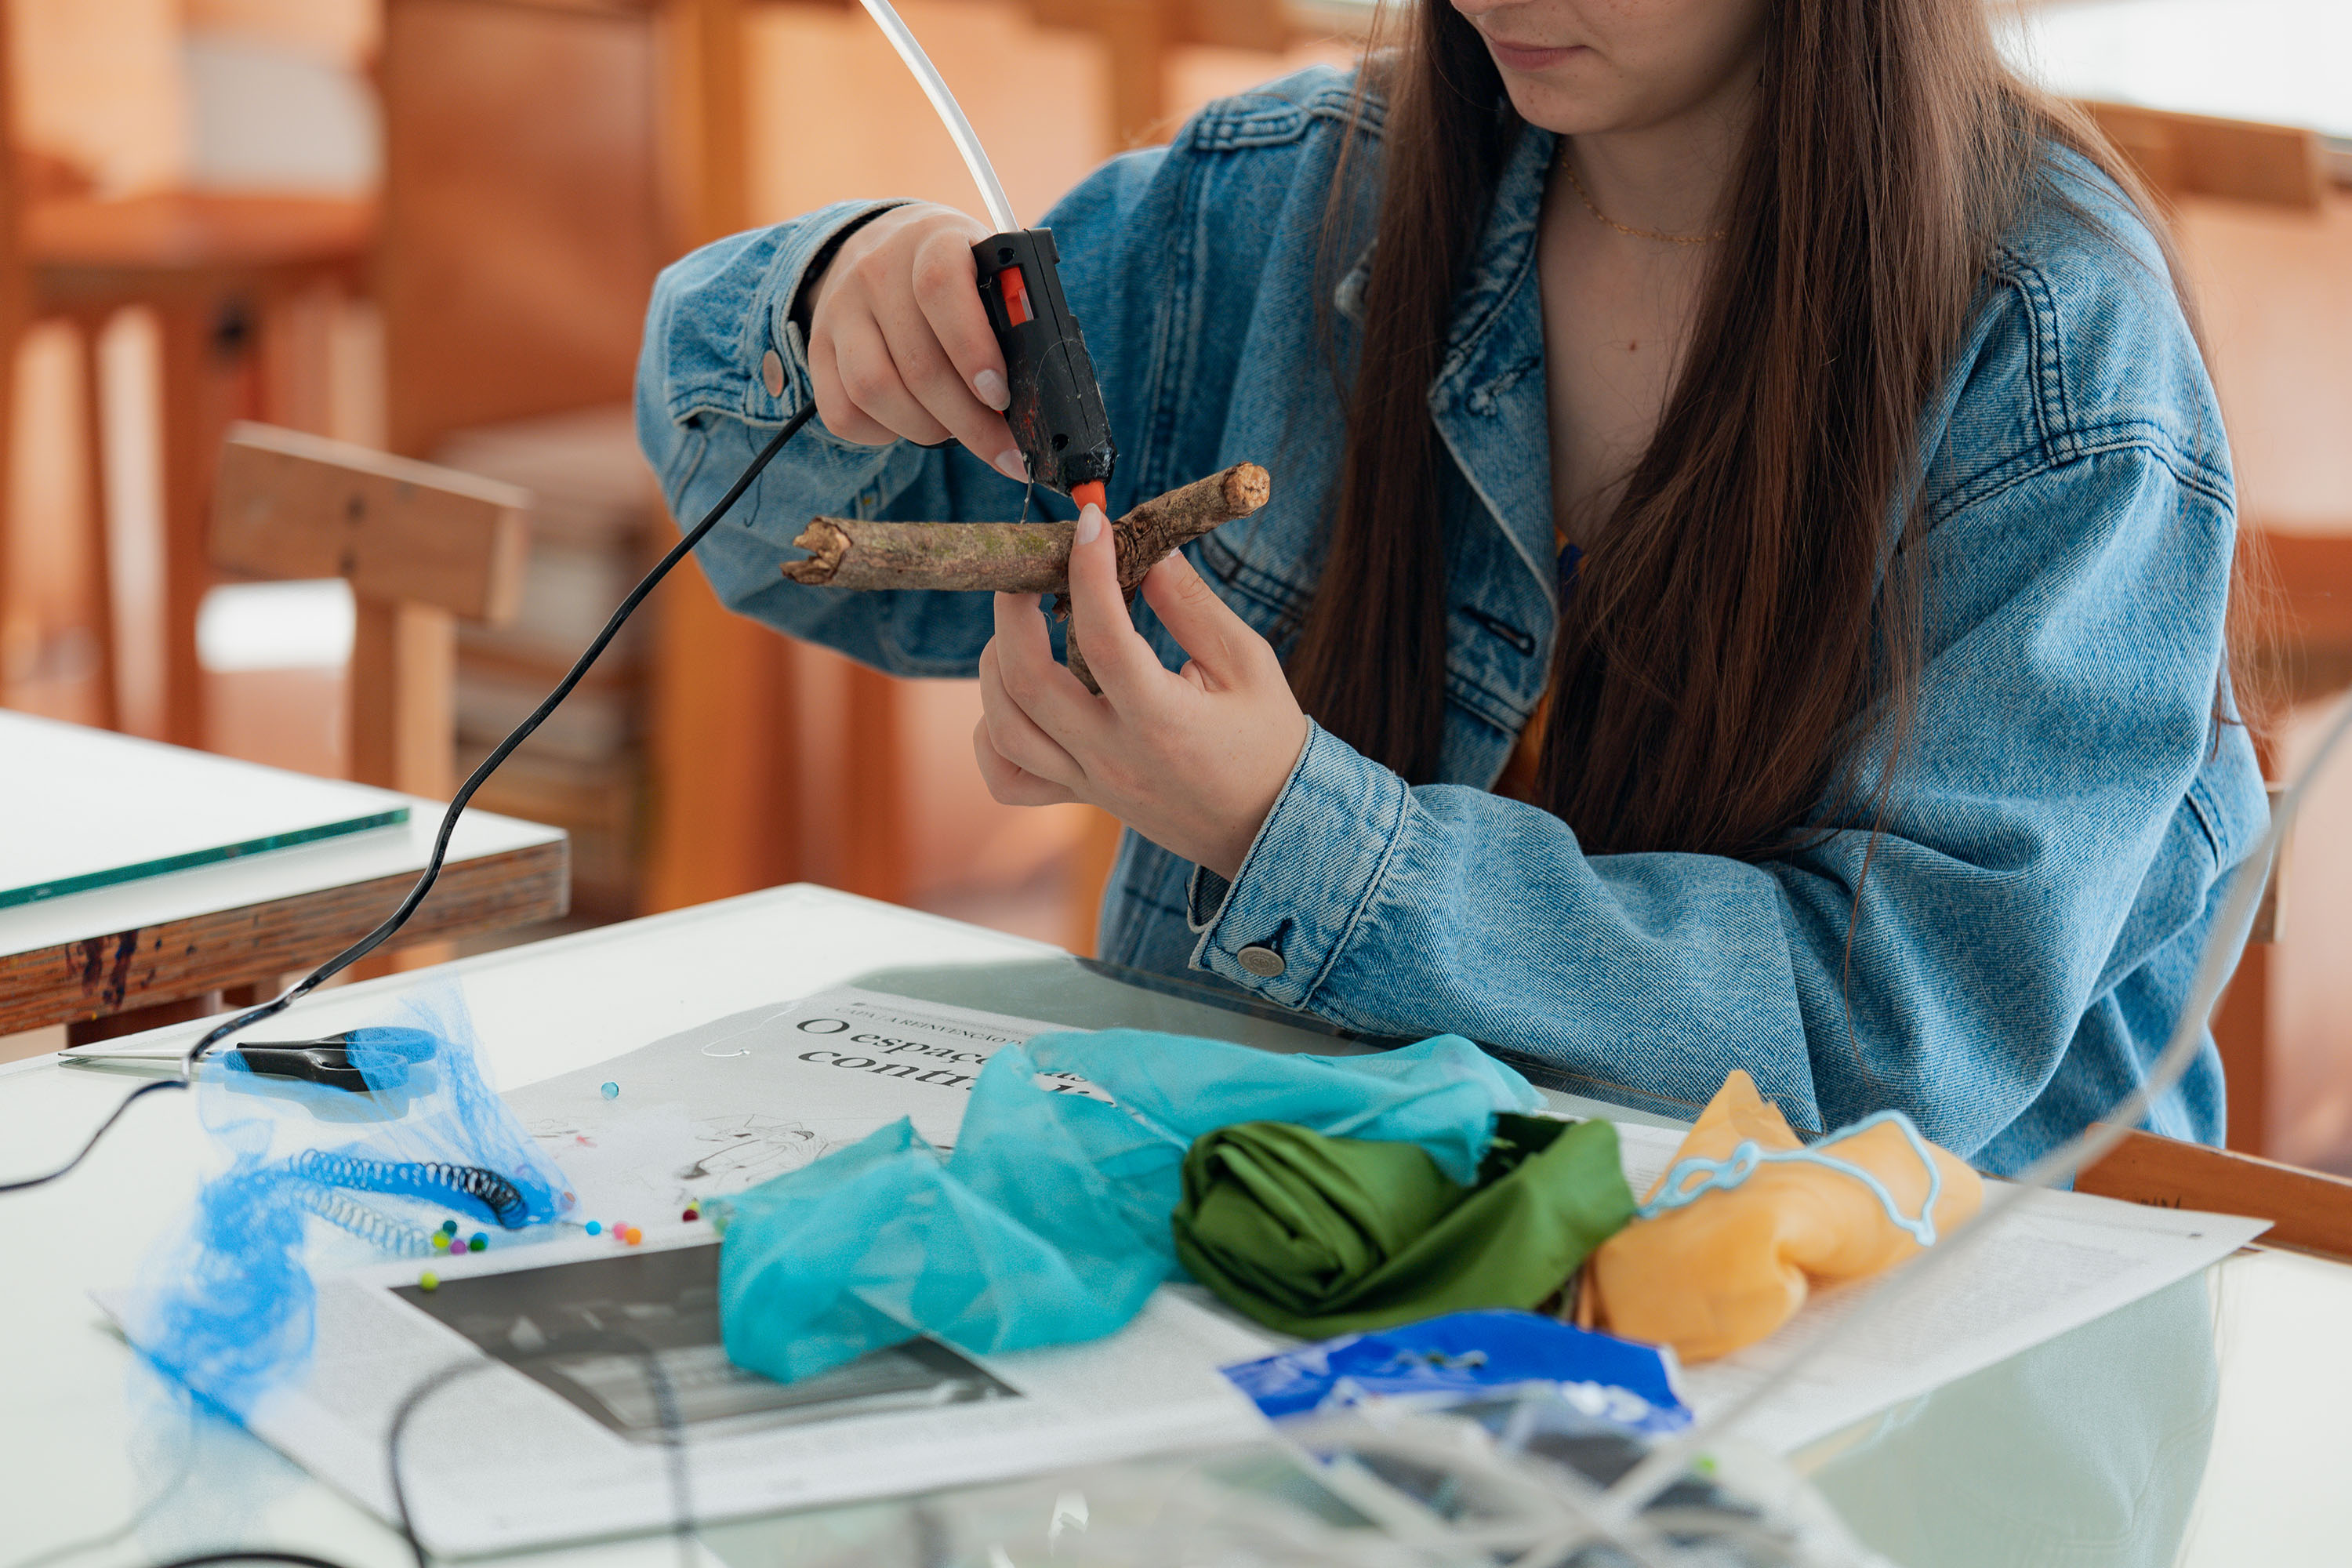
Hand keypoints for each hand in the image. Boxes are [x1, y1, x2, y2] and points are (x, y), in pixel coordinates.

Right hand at [805, 203, 1024, 479]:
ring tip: (955, 429)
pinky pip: (843, 413)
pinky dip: (884, 434)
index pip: (940, 286)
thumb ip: (1011, 318)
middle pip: (916, 361)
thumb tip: (1035, 396)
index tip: (1001, 395)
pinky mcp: (816, 348)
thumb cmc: (957, 273)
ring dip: (926, 429)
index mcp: (932, 239)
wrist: (883, 247)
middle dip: (968, 421)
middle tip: (1002, 447)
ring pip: (875, 390)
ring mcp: (839, 309)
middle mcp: (875, 269)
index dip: (973, 349)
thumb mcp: (989, 271)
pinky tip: (911, 422)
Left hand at [974, 504, 1309, 880]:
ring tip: (1023, 627)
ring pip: (1005, 729)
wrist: (1271, 828)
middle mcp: (1114, 757)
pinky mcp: (1081, 797)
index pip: (1104, 637)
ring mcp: (1090, 783)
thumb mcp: (1248, 664)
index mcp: (1162, 721)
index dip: (1089, 571)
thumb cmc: (1266, 740)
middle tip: (1031, 571)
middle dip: (1012, 613)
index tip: (1091, 523)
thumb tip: (1145, 551)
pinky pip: (1008, 779)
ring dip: (996, 667)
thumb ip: (1193, 607)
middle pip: (1028, 683)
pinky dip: (992, 735)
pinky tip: (1016, 698)